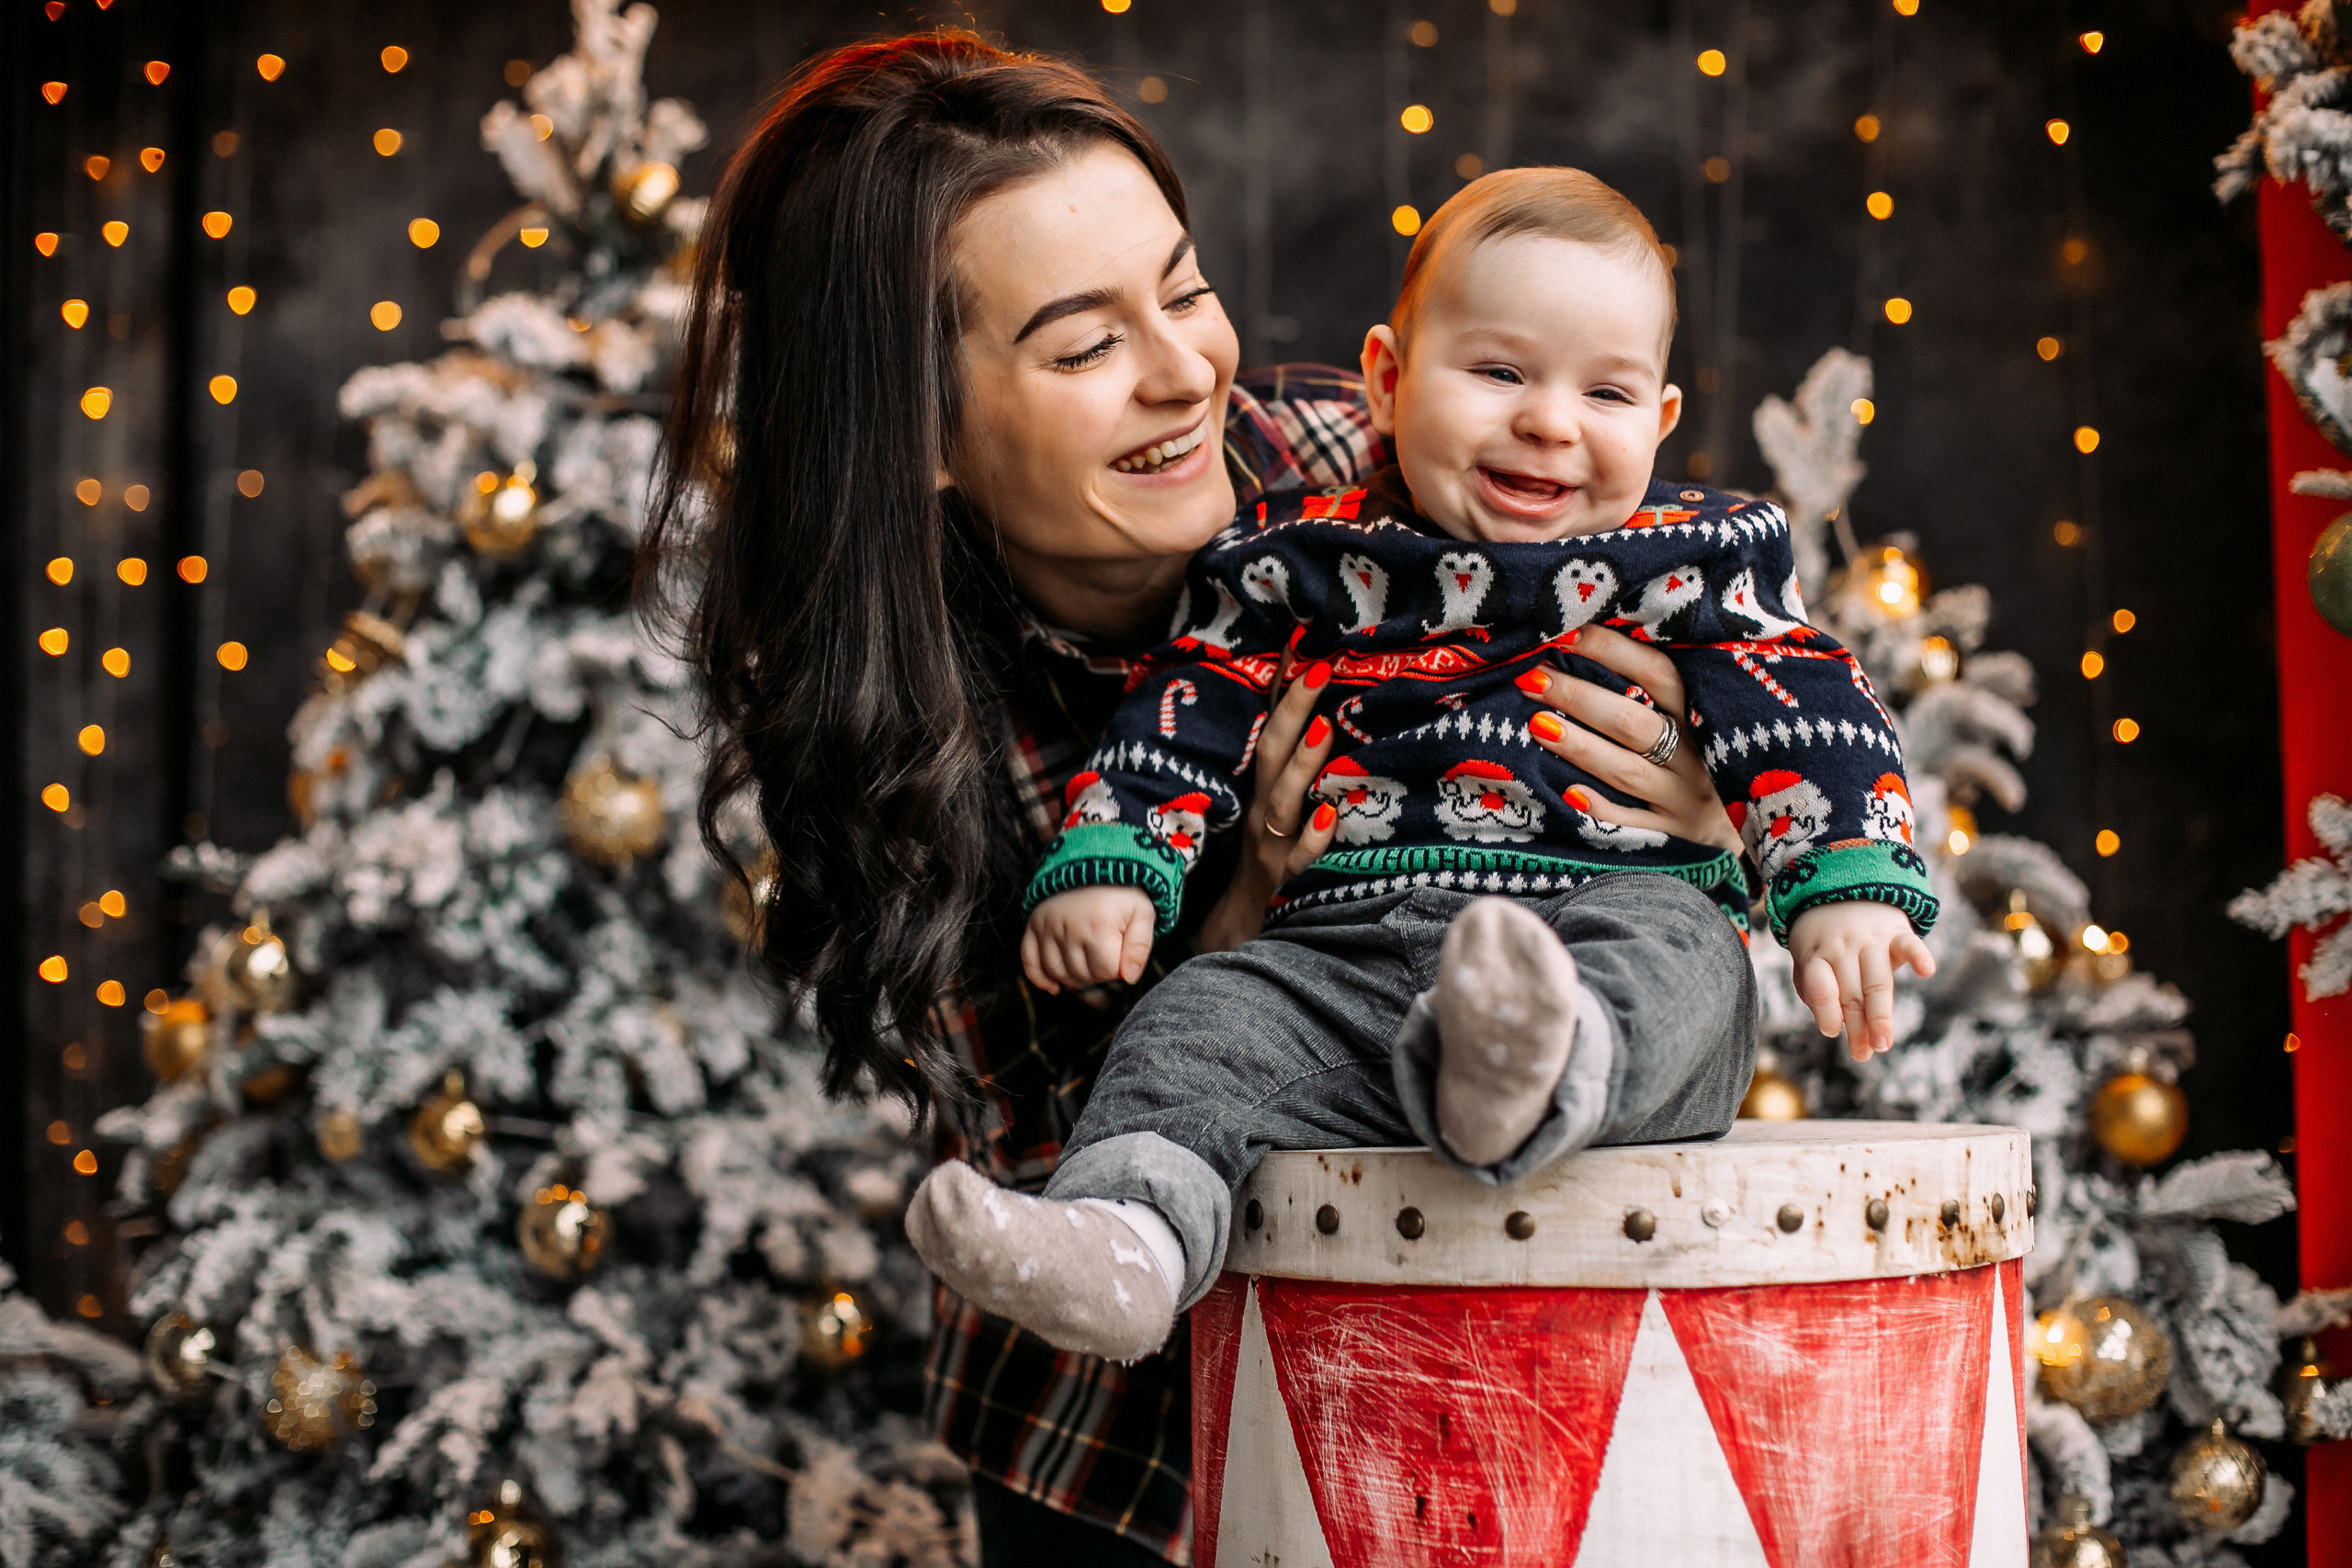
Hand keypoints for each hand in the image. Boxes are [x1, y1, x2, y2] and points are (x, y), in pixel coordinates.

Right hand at [1022, 885, 1156, 993]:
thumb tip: (1128, 978)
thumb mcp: (1143, 914)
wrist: (1093, 861)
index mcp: (1099, 925)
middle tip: (1105, 957)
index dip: (1117, 969)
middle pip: (1081, 975)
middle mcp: (1069, 927)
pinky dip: (1039, 978)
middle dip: (1097, 975)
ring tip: (1087, 966)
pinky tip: (1054, 987)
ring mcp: (1048, 926)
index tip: (1121, 954)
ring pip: (1058, 972)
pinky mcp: (1035, 924)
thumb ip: (1140, 948)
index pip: (1106, 972)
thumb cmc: (1122, 892)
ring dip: (1073, 979)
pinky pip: (1029, 960)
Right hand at [1197, 656, 1341, 952]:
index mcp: (1261, 788)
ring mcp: (1272, 845)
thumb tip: (1318, 710)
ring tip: (1325, 728)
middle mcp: (1262, 810)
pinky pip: (1299, 859)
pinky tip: (1330, 817)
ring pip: (1283, 801)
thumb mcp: (1274, 804)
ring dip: (1303, 764)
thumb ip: (1290, 763)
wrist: (1240, 924)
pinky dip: (1312, 839)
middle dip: (1294, 709)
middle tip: (1319, 669)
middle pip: (1272, 754)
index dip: (1282, 689)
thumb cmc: (1268, 854)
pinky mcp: (1286, 880)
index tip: (1301, 645)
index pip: (1269, 729)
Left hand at [1516, 624, 1740, 854]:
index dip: (1612, 651)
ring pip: (1629, 771)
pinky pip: (1632, 824)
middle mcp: (1694, 754)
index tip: (1566, 634)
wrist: (1737, 829)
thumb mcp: (1689, 720)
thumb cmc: (1698, 758)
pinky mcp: (1671, 835)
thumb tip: (1578, 644)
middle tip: (1532, 679)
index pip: (1657, 672)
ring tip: (1537, 725)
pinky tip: (1569, 794)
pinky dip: (1602, 809)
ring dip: (1582, 746)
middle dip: (1580, 698)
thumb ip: (1648, 689)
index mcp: (1698, 714)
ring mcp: (1683, 797)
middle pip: (1634, 721)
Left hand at [1788, 901, 1938, 1058]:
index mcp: (1817, 953)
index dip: (1826, 1010)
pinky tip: (1927, 971)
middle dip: (1857, 1026)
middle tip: (1863, 1055)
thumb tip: (1832, 1025)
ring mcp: (1871, 939)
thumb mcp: (1807, 956)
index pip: (1820, 986)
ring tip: (1883, 1043)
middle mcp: (1843, 947)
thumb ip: (1813, 988)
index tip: (1832, 1032)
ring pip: (1877, 981)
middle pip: (1851, 992)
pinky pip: (1908, 944)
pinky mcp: (1896, 932)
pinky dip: (1919, 955)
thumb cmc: (1824, 936)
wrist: (1846, 887)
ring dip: (1881, 1014)